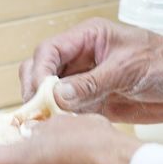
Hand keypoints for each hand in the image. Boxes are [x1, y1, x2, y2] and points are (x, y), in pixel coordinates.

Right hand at [19, 18, 162, 122]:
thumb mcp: (128, 70)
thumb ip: (91, 82)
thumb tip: (57, 94)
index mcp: (87, 38)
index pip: (49, 50)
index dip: (39, 70)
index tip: (40, 92)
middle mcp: (79, 58)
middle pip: (40, 69)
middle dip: (34, 88)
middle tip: (37, 109)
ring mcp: (81, 80)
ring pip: (47, 91)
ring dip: (44, 106)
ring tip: (49, 120)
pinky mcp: (87, 101)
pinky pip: (62, 109)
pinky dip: (57, 118)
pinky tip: (61, 125)